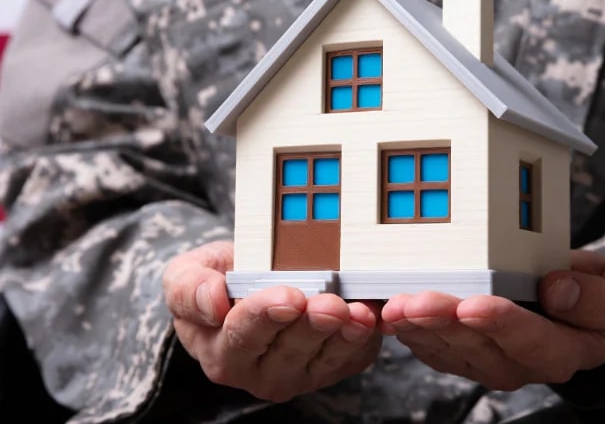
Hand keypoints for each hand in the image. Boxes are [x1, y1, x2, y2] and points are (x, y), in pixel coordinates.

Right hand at [162, 241, 381, 401]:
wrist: (247, 287)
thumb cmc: (216, 279)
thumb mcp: (185, 275)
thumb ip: (189, 289)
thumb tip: (213, 301)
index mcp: (221, 352)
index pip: (244, 335)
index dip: (267, 315)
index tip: (289, 297)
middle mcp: (260, 373)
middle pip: (290, 351)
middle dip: (312, 325)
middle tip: (331, 303)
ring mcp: (299, 374)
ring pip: (325, 358)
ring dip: (345, 335)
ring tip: (359, 311)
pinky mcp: (331, 368)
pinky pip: (352, 359)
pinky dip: (364, 338)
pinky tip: (372, 315)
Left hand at [381, 250, 604, 389]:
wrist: (576, 301)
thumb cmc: (598, 296)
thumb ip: (598, 299)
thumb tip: (557, 289)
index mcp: (566, 351)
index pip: (534, 343)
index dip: (503, 325)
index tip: (475, 304)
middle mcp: (521, 364)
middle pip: (480, 350)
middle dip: (445, 325)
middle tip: (417, 302)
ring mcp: (487, 360)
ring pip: (449, 350)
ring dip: (419, 327)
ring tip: (396, 305)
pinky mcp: (461, 350)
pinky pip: (431, 345)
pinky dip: (408, 328)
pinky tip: (389, 309)